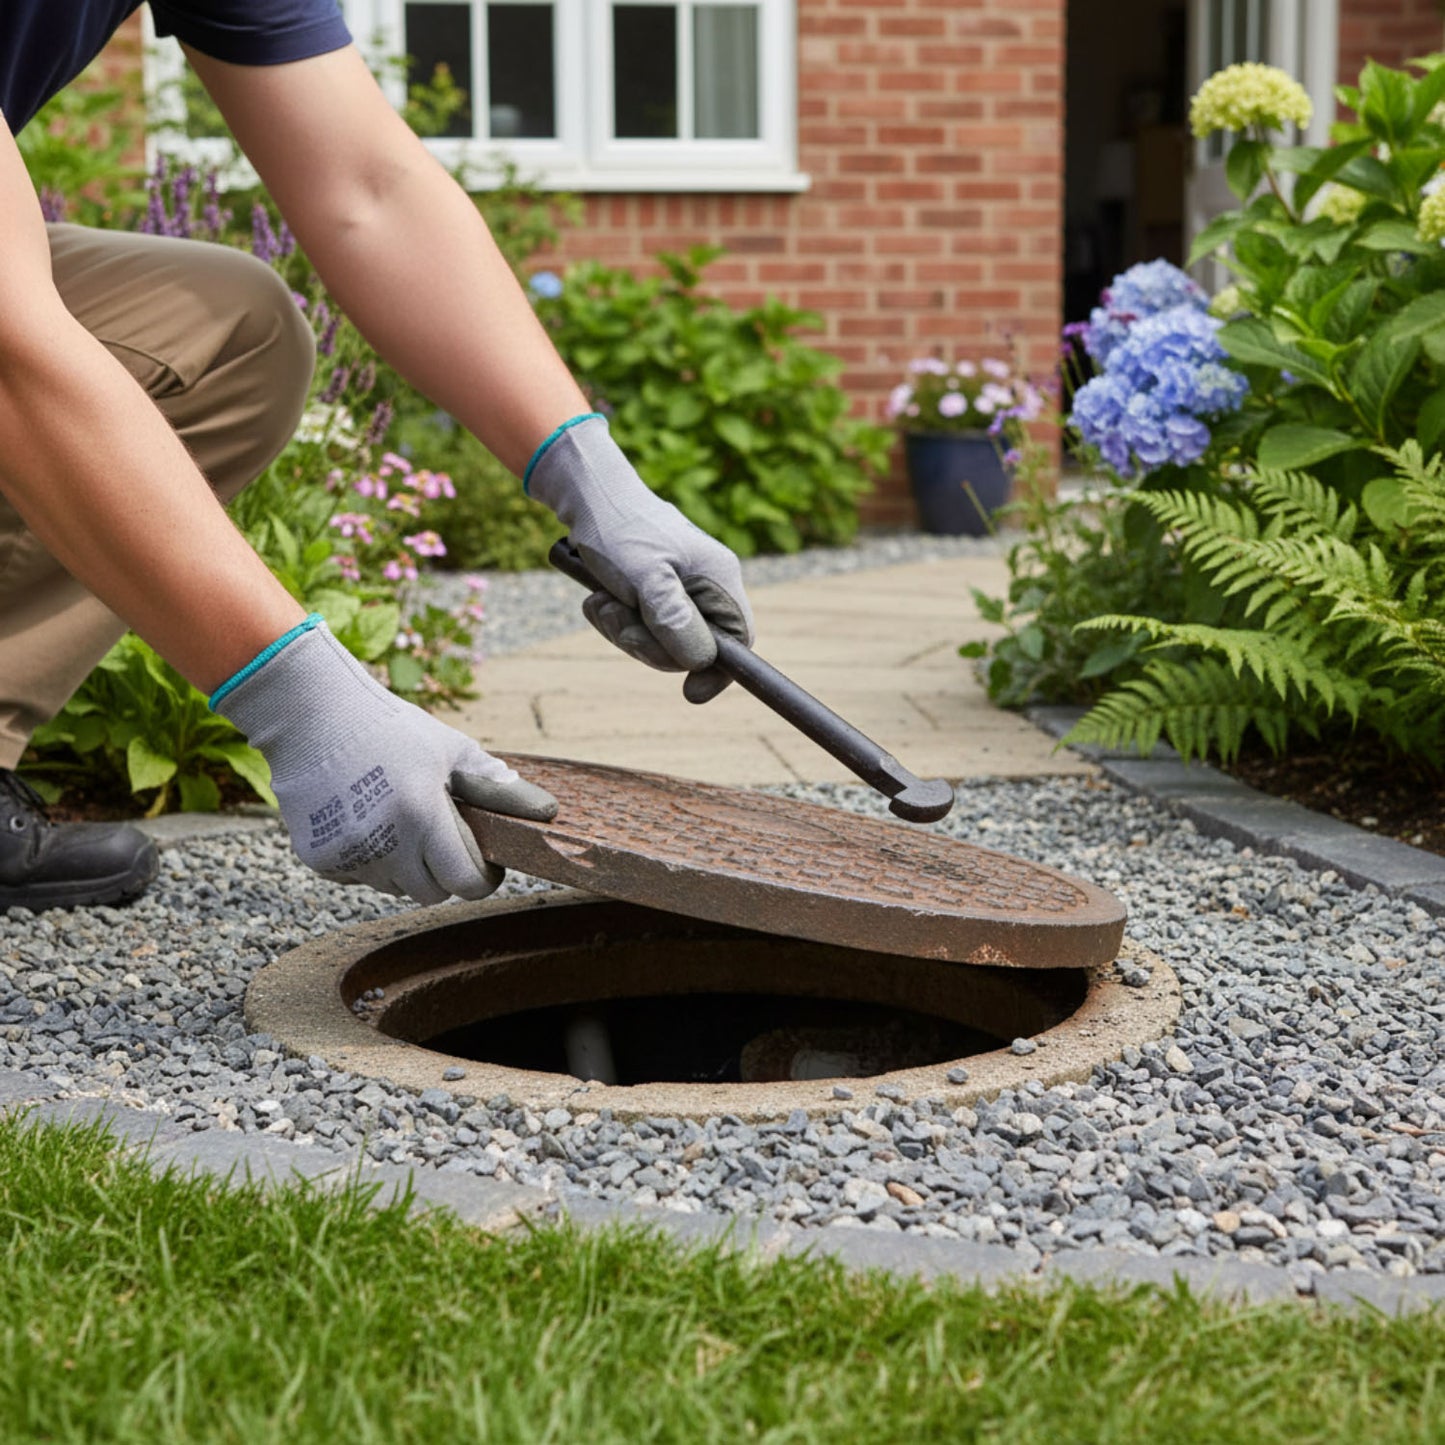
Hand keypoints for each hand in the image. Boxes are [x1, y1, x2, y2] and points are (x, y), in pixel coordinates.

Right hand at [213, 619, 556, 903]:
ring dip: (406, 868)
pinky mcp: (318, 858)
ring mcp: (348, 854)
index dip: (481, 880)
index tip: (486, 869)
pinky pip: (359, 878)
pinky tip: (365, 822)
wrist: (311, 712)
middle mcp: (385, 842)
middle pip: (431, 893)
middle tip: (444, 843)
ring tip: (401, 824)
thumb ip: (492, 781)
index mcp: (423, 814)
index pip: (464, 882)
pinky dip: (368, 862)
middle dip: (445, 874)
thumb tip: (540, 808)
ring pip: (394, 888)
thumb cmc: (388, 726)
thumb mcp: (448, 745)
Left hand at [527, 415, 753, 701]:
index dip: (719, 671)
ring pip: (661, 643)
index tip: (691, 693)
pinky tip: (599, 599)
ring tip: (603, 602)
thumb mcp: (645, 578)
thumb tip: (701, 662)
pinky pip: (641, 629)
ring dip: (625, 630)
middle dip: (649, 643)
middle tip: (617, 617)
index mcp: (718, 578)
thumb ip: (674, 619)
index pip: (738, 640)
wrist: (587, 498)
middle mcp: (705, 586)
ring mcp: (680, 592)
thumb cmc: (619, 530)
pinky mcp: (655, 594)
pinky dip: (616, 621)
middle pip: (692, 649)